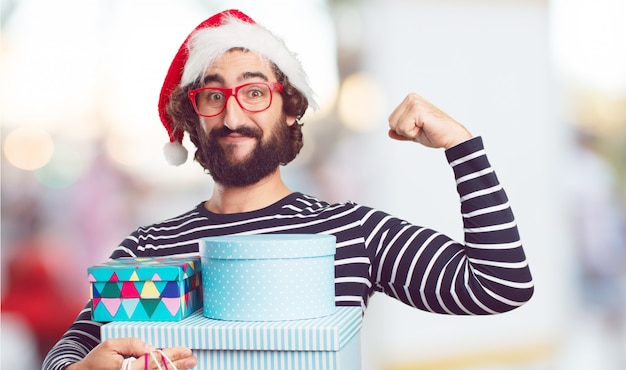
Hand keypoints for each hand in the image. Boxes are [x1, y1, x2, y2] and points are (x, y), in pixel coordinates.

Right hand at [65, 338, 196, 369]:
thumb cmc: (97, 361)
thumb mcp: (111, 346)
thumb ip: (132, 344)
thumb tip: (150, 347)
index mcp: (127, 369)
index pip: (154, 360)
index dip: (171, 355)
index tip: (186, 351)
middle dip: (178, 364)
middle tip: (192, 359)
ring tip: (188, 364)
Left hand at [388, 93, 471, 148]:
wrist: (451, 137)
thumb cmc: (435, 133)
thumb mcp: (414, 133)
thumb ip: (401, 132)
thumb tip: (389, 132)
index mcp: (409, 100)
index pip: (391, 120)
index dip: (403, 130)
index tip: (418, 128)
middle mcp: (411, 98)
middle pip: (391, 122)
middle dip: (404, 131)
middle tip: (421, 128)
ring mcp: (414, 102)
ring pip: (396, 125)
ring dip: (409, 132)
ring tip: (423, 128)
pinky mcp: (417, 109)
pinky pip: (403, 127)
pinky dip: (413, 133)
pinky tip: (425, 128)